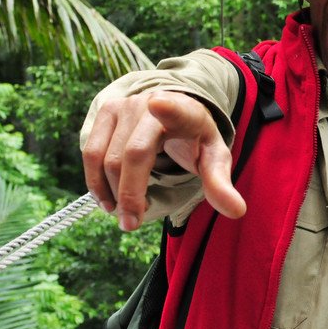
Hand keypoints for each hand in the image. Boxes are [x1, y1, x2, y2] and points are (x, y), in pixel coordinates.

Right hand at [82, 90, 245, 229]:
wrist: (175, 109)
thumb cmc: (195, 138)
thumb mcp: (213, 157)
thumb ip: (220, 183)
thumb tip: (238, 212)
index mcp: (184, 112)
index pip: (174, 107)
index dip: (166, 106)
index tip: (158, 103)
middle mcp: (149, 103)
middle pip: (130, 155)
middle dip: (128, 195)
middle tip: (132, 224)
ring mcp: (124, 105)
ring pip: (104, 157)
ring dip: (109, 192)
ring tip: (122, 214)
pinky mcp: (105, 111)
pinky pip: (90, 152)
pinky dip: (95, 181)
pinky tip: (109, 198)